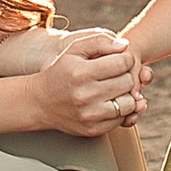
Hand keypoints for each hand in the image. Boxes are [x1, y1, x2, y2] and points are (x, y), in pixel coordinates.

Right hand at [21, 29, 143, 133]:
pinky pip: (121, 119)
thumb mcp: (74, 50)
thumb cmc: (61, 72)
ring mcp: (89, 115)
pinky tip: (109, 102)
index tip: (119, 60)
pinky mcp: (93, 129)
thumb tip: (125, 45)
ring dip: (126, 95)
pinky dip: (120, 110)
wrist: (40, 103)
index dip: (125, 59)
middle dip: (126, 75)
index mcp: (81, 73)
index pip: (122, 63)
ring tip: (115, 89)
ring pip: (129, 104)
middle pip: (128, 82)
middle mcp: (85, 96)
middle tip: (116, 74)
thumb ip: (100, 40)